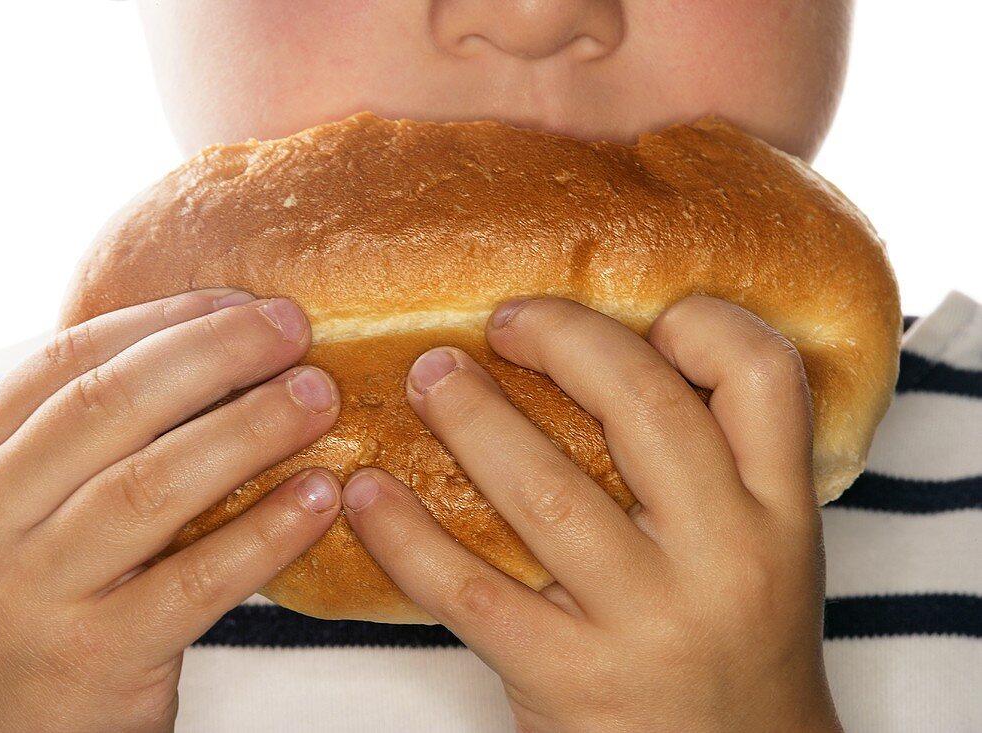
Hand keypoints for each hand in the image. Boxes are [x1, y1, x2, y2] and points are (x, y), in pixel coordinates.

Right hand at [0, 288, 341, 732]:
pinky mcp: (95, 656)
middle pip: (113, 407)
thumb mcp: (19, 513)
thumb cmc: (29, 605)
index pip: (68, 361)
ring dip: (250, 430)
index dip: (165, 320)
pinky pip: (197, 579)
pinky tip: (320, 497)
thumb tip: (211, 352)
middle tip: (299, 330)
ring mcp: (32, 592)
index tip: (244, 300)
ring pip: (154, 485)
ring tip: (321, 399)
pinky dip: (266, 532)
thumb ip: (82, 442)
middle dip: (217, 356)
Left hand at [340, 295, 841, 732]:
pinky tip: (367, 495)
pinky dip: (404, 535)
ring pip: (544, 487)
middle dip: (561, 340)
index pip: (762, 377)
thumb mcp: (761, 549)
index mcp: (779, 513)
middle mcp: (724, 558)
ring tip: (426, 377)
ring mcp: (645, 622)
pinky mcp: (567, 678)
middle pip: (643, 406)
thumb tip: (609, 352)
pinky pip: (467, 590)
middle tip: (503, 321)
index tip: (637, 318)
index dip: (699, 323)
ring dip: (470, 416)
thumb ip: (716, 464)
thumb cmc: (735, 647)